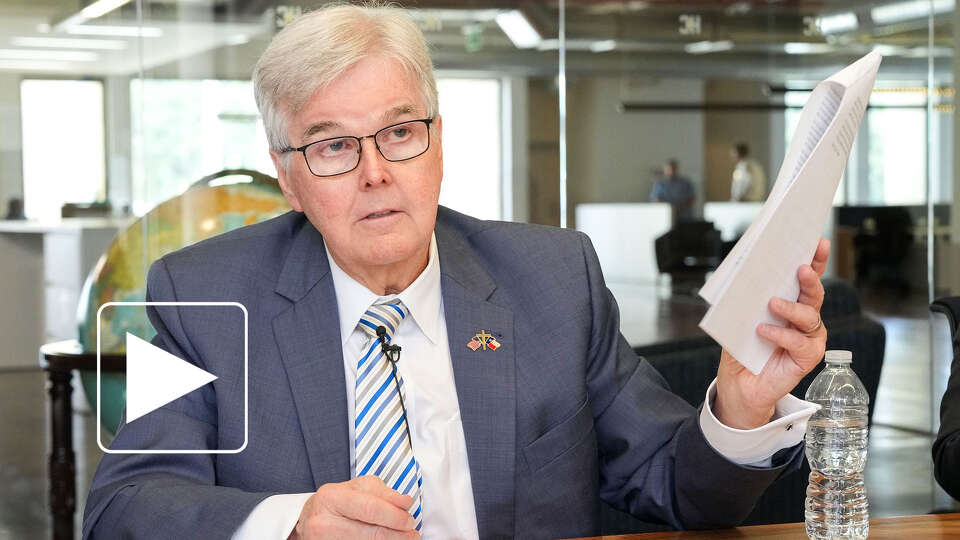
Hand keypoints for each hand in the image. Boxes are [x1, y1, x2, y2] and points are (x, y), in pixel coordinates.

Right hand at [289, 476, 418, 539]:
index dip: (394, 516)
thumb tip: (405, 502)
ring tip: (404, 539)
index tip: (410, 520)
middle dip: (397, 535)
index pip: (370, 509)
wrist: (308, 520)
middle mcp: (324, 522)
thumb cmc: (335, 503)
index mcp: (332, 497)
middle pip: (370, 534)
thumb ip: (383, 494)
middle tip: (412, 534)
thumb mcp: (357, 489)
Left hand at [714, 238, 829, 429]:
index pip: (806, 278)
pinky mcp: (808, 357)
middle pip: (814, 293)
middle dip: (810, 278)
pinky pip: (800, 342)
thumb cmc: (742, 348)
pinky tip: (764, 331)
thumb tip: (745, 277)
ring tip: (772, 303)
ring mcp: (809, 337)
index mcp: (791, 302)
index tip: (818, 242)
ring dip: (791, 307)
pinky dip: (781, 334)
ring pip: (809, 316)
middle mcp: (805, 318)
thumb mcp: (739, 320)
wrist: (740, 384)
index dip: (815, 260)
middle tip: (801, 268)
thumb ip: (746, 302)